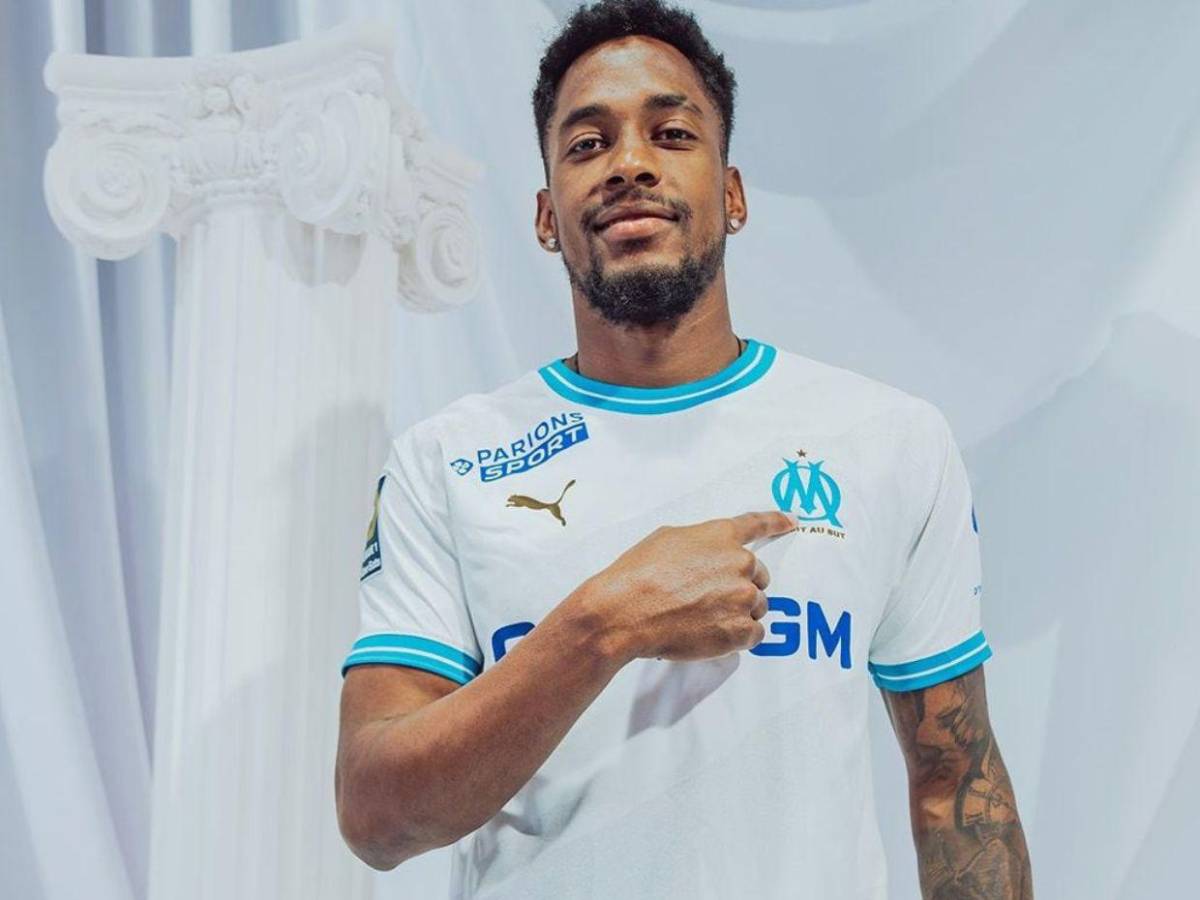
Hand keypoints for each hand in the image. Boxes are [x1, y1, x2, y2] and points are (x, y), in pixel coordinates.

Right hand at [584, 511, 798, 663]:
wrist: (627, 610)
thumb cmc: (638, 574)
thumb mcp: (667, 539)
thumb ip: (698, 543)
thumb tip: (704, 556)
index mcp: (722, 536)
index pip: (757, 524)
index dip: (777, 522)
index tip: (793, 521)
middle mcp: (740, 563)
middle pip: (759, 577)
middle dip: (740, 587)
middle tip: (710, 599)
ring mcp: (743, 597)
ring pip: (757, 607)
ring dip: (738, 613)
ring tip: (702, 618)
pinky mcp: (741, 629)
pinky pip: (754, 634)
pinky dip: (737, 637)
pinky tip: (710, 634)